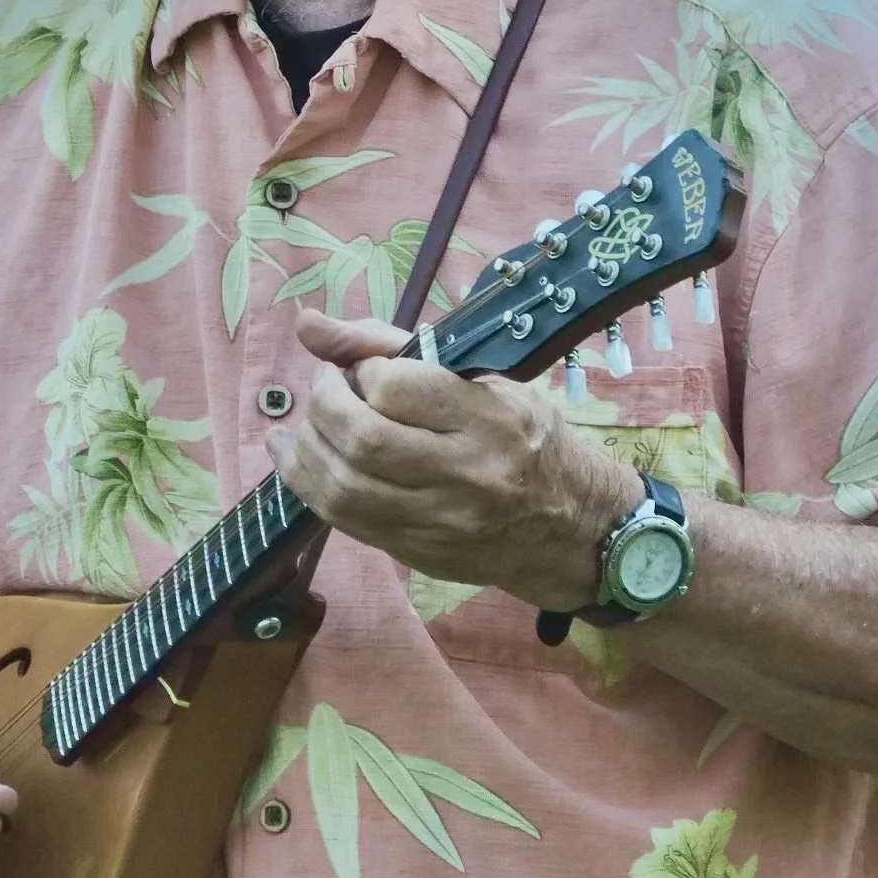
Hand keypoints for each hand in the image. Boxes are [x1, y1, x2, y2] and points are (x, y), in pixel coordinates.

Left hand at [269, 310, 638, 609]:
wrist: (573, 529)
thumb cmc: (528, 438)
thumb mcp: (484, 378)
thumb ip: (393, 345)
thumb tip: (307, 324)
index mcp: (491, 419)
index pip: (399, 388)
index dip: (364, 369)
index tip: (366, 365)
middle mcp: (467, 474)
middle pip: (363, 441)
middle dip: (324, 404)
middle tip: (325, 385)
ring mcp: (441, 522)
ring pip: (344, 489)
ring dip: (305, 450)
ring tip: (305, 425)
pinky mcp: (419, 554)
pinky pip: (346, 522)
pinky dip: (313, 487)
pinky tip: (304, 461)